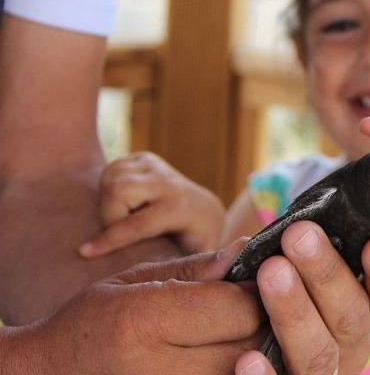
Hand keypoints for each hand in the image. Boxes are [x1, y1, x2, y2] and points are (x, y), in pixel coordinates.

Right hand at [10, 240, 262, 374]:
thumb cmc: (97, 320)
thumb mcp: (139, 280)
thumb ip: (199, 269)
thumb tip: (249, 248)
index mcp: (146, 320)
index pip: (236, 308)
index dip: (259, 292)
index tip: (263, 281)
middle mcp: (159, 369)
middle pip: (249, 346)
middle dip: (266, 322)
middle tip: (267, 305)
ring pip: (246, 372)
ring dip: (258, 352)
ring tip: (247, 331)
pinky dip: (239, 369)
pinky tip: (232, 354)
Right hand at [80, 152, 225, 256]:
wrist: (206, 211)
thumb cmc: (197, 243)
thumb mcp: (196, 259)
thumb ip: (183, 269)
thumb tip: (167, 288)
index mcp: (182, 208)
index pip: (138, 224)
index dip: (109, 240)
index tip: (85, 252)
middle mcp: (169, 182)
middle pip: (118, 191)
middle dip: (110, 217)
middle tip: (119, 232)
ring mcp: (157, 166)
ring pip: (111, 177)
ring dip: (109, 202)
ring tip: (125, 217)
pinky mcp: (144, 158)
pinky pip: (111, 168)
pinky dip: (109, 187)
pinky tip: (125, 202)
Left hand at [233, 220, 369, 374]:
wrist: (261, 348)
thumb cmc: (281, 297)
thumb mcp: (295, 271)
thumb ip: (283, 255)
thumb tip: (245, 245)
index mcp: (366, 311)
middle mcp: (351, 345)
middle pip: (350, 316)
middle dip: (326, 273)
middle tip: (300, 235)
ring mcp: (322, 373)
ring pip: (318, 352)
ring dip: (296, 311)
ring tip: (271, 271)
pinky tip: (248, 358)